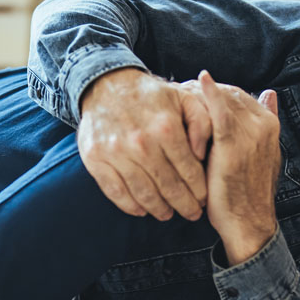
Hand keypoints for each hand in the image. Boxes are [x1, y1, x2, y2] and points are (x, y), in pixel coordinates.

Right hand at [78, 68, 211, 220]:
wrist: (106, 84)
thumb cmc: (151, 96)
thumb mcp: (184, 98)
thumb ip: (202, 123)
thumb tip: (201, 154)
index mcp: (166, 128)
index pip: (189, 171)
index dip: (199, 190)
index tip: (203, 200)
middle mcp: (142, 143)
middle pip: (168, 187)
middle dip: (184, 205)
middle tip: (191, 214)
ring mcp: (117, 153)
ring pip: (144, 194)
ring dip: (159, 209)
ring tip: (167, 214)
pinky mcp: (96, 159)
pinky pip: (116, 192)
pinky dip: (131, 206)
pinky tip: (142, 210)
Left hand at [197, 70, 280, 264]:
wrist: (248, 223)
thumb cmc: (247, 193)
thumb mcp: (259, 155)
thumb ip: (261, 126)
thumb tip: (269, 94)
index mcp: (270, 125)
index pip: (240, 95)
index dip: (217, 91)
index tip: (195, 94)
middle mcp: (263, 124)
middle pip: (231, 93)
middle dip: (205, 90)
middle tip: (181, 91)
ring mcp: (251, 132)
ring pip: (223, 99)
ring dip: (200, 93)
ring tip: (179, 94)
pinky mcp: (233, 144)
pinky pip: (220, 112)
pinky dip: (209, 94)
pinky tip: (198, 81)